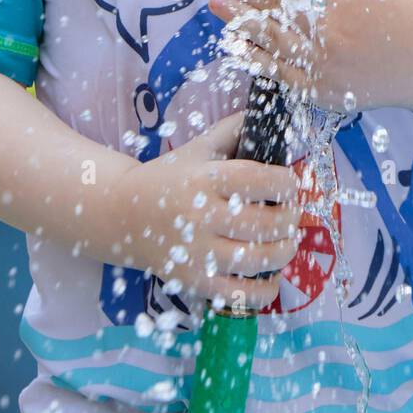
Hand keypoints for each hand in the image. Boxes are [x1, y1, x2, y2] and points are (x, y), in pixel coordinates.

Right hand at [110, 111, 302, 310]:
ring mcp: (197, 253)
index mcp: (205, 178)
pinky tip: (270, 276)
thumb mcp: (198, 146)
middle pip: (266, 223)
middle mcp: (201, 216)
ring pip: (259, 260)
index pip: (261, 180)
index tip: (290, 183)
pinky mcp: (194, 282)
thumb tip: (268, 117)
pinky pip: (240, 295)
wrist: (121, 213)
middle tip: (291, 213)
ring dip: (285, 251)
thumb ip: (233, 129)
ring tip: (286, 241)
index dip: (287, 183)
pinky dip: (265, 290)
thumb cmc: (168, 176)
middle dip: (290, 218)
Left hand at [208, 0, 412, 112]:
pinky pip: (278, 73)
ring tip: (216, 0)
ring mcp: (324, 63)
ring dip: (238, 16)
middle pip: (273, 2)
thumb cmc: (412, 10)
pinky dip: (255, 56)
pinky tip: (236, 42)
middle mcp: (330, 29)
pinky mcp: (322, 90)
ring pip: (269, 36)